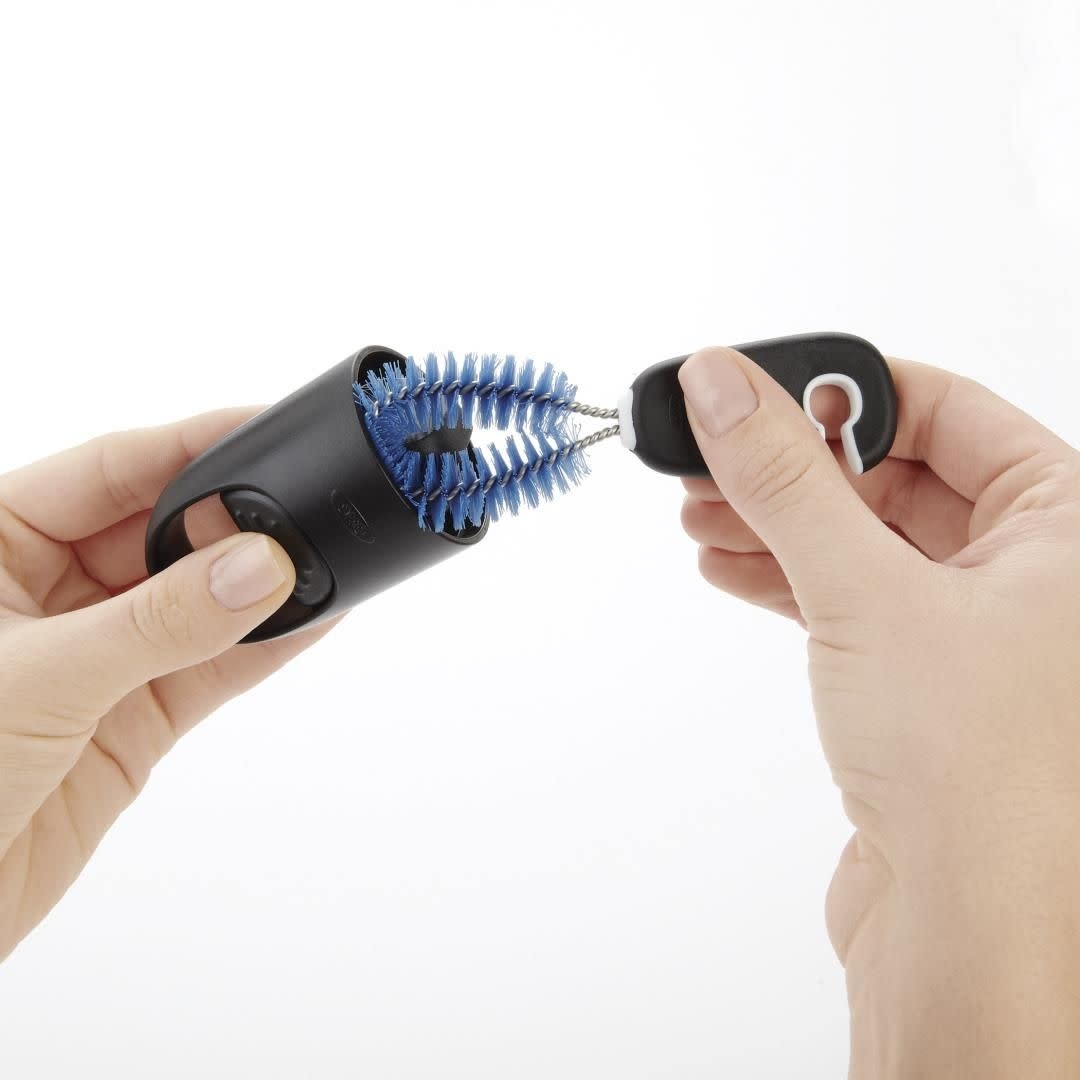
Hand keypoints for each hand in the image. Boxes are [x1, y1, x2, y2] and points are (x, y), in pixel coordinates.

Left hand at [0, 410, 336, 961]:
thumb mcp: (40, 679)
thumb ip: (159, 622)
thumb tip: (257, 567)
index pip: (109, 468)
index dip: (190, 445)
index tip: (265, 429)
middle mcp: (49, 589)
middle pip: (163, 530)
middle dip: (233, 525)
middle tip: (299, 523)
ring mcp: (100, 653)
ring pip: (198, 600)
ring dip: (259, 588)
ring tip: (324, 565)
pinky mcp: (135, 717)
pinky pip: (213, 667)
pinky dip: (264, 646)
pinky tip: (313, 618)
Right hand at [678, 347, 1079, 1077]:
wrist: (964, 933)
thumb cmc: (975, 778)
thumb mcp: (864, 590)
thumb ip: (785, 478)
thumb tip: (723, 385)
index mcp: (1067, 524)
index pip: (948, 407)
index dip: (846, 393)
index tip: (760, 388)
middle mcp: (1032, 569)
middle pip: (893, 472)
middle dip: (794, 468)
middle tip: (711, 455)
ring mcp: (974, 624)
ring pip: (861, 537)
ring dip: (776, 523)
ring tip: (701, 516)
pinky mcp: (920, 675)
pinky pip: (848, 596)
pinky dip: (786, 578)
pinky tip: (728, 567)